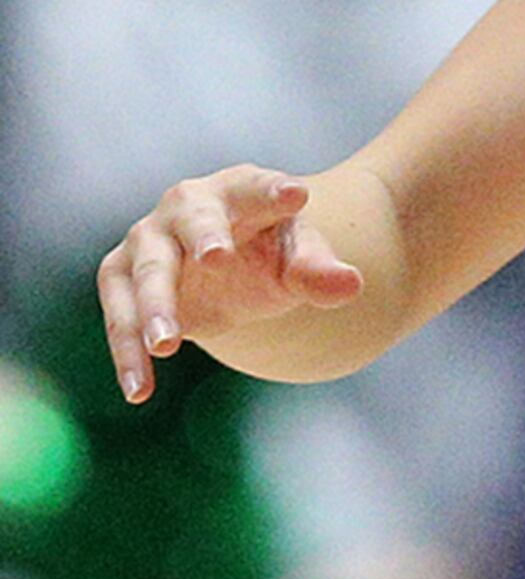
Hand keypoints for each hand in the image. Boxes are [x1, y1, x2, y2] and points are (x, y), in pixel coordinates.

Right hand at [97, 167, 361, 404]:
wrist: (231, 269)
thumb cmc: (271, 254)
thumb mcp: (301, 260)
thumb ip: (321, 271)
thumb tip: (350, 285)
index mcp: (242, 191)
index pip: (260, 188)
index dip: (273, 191)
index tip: (296, 194)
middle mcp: (188, 207)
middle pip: (193, 221)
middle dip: (204, 238)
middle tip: (216, 259)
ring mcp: (149, 241)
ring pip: (146, 272)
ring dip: (154, 307)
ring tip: (167, 345)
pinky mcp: (122, 277)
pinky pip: (121, 316)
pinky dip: (128, 352)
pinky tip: (140, 390)